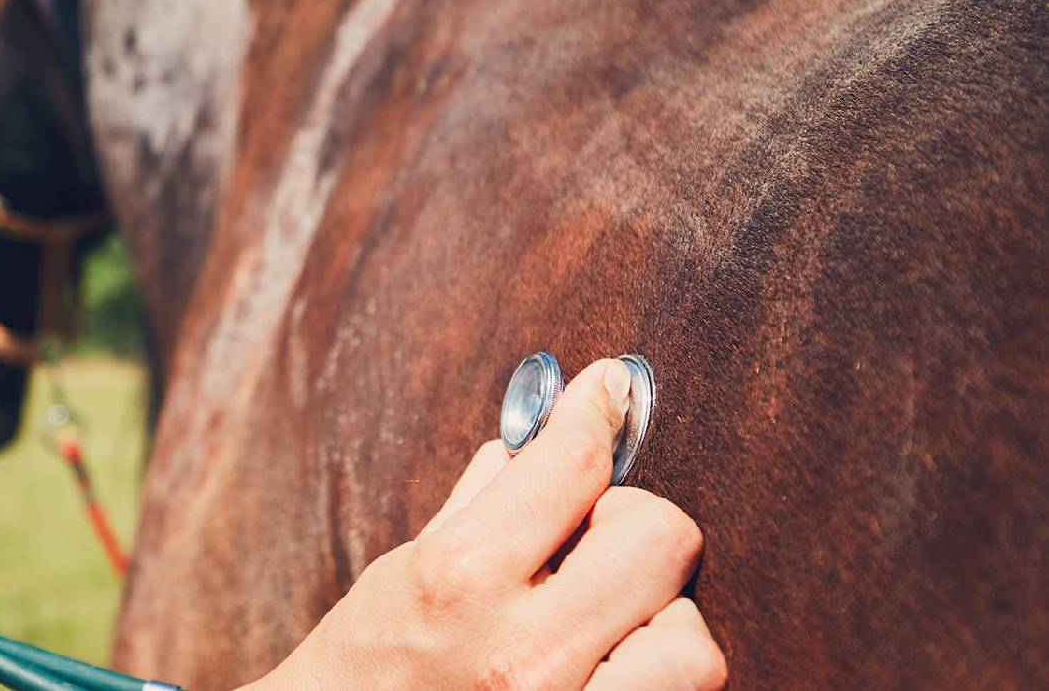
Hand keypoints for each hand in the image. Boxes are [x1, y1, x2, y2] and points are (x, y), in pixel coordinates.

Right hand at [254, 359, 726, 689]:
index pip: (571, 465)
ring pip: (691, 644)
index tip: (608, 389)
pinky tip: (613, 663)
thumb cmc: (359, 674)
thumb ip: (476, 505)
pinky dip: (657, 672)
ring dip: (659, 620)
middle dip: (629, 523)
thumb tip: (531, 441)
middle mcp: (520, 655)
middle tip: (590, 541)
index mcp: (459, 579)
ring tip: (611, 622)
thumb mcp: (398, 575)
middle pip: (658, 537)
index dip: (595, 411)